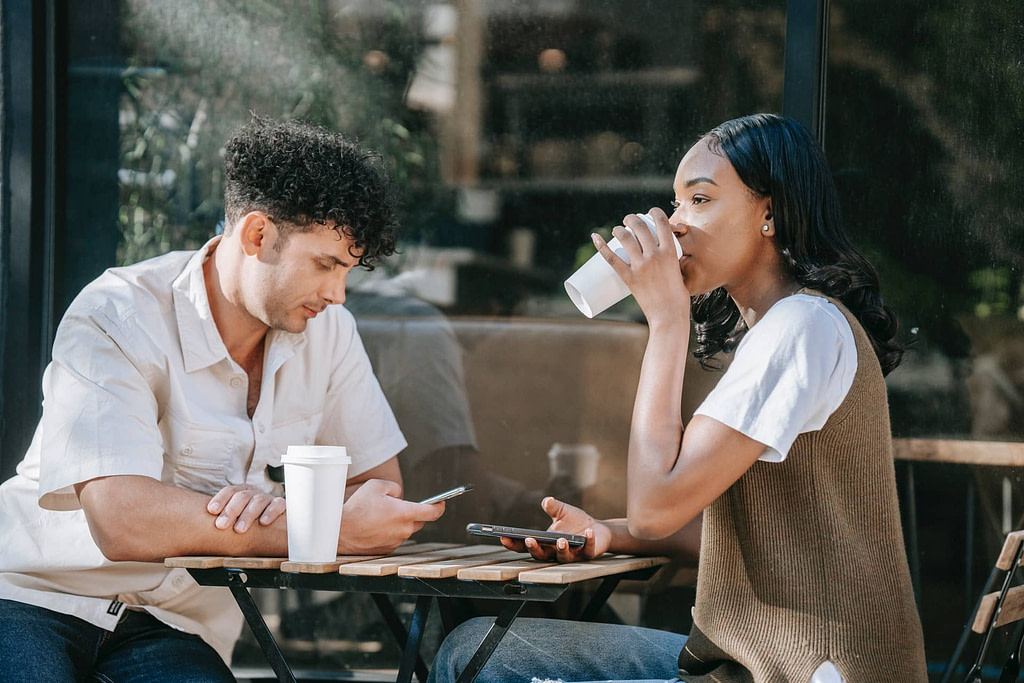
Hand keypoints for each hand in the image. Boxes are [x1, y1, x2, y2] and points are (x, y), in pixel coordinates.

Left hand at [207, 484, 285, 532]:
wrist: (276, 527)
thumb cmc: (250, 524)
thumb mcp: (236, 520)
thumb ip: (224, 521)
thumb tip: (201, 531)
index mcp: (241, 493)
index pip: (229, 491)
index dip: (220, 499)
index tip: (211, 510)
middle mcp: (254, 494)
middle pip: (242, 496)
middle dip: (230, 511)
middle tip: (221, 525)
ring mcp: (268, 499)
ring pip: (258, 500)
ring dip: (247, 514)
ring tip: (239, 529)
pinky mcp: (282, 505)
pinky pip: (277, 505)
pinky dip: (270, 512)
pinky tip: (264, 522)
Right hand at [337, 479, 444, 554]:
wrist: (339, 530)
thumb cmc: (357, 507)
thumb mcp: (377, 486)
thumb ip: (395, 489)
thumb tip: (400, 497)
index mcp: (405, 513)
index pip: (433, 512)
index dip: (440, 506)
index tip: (441, 503)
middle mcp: (403, 530)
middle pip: (419, 521)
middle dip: (414, 513)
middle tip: (399, 506)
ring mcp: (395, 542)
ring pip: (405, 531)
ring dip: (399, 523)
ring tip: (380, 516)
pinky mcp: (386, 550)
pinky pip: (394, 539)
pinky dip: (389, 533)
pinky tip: (375, 527)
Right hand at [499, 496, 610, 562]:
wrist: (597, 530)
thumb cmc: (576, 523)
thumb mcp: (562, 512)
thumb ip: (554, 507)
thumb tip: (547, 500)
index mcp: (545, 543)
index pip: (526, 546)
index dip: (514, 544)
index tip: (503, 537)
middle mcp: (556, 552)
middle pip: (541, 555)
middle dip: (534, 548)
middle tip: (529, 540)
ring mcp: (572, 555)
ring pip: (563, 557)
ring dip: (561, 549)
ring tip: (560, 540)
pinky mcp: (588, 554)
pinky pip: (587, 550)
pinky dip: (587, 541)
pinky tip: (587, 532)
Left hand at [592, 207, 689, 325]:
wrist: (669, 315)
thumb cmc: (677, 297)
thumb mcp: (679, 272)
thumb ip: (672, 262)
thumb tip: (665, 257)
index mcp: (670, 251)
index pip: (661, 222)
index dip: (654, 212)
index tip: (649, 212)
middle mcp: (655, 255)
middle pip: (640, 227)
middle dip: (632, 219)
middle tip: (628, 221)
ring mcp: (641, 266)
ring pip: (625, 238)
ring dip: (619, 229)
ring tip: (617, 229)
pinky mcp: (629, 277)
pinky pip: (611, 258)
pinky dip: (601, 246)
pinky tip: (595, 237)